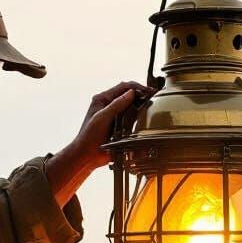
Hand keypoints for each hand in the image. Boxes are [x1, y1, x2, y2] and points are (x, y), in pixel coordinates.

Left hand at [45, 80, 153, 207]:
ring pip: (131, 106)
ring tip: (152, 105)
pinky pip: (131, 118)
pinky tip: (144, 118)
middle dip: (141, 94)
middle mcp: (109, 105)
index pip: (123, 87)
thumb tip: (131, 93)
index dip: (137, 87)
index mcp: (102, 99)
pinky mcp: (119, 126)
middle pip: (128, 95)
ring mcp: (114, 116)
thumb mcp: (102, 118)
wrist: (87, 156)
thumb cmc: (88, 137)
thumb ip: (116, 105)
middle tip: (154, 97)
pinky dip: (138, 116)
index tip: (149, 91)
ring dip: (141, 105)